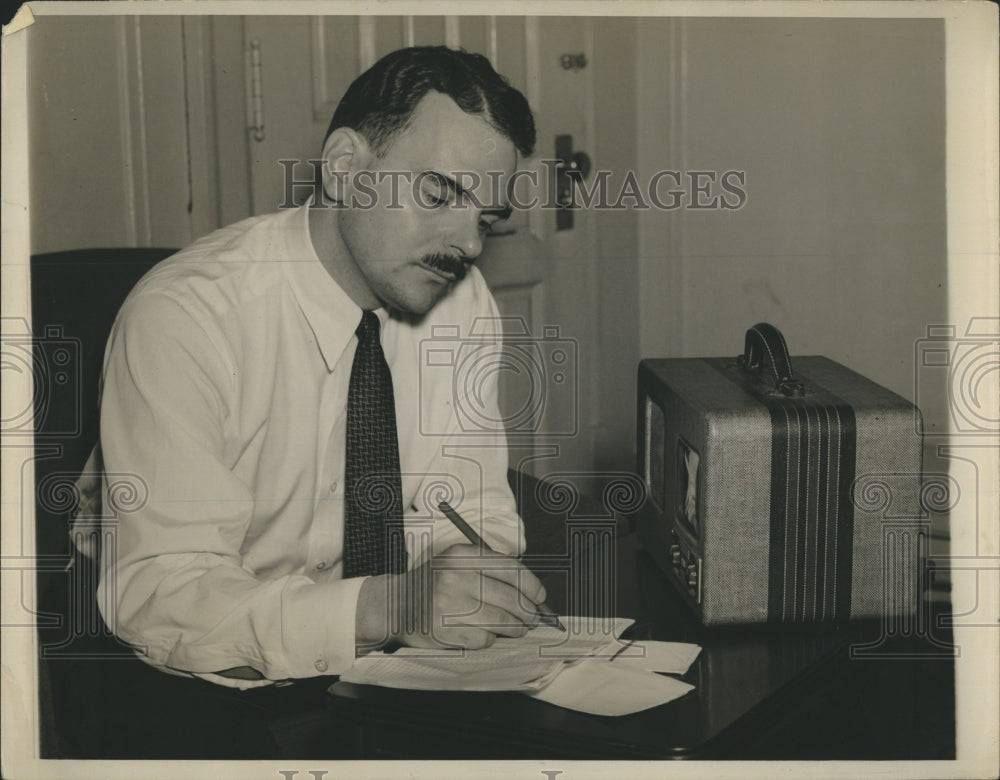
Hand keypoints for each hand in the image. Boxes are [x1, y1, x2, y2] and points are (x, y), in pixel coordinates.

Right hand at [356, 544, 546, 650]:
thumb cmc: (433, 583)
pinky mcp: (446, 630)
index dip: (531, 585)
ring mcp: (450, 604)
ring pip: (501, 621)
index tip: (540, 596)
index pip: (510, 568)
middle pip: (510, 598)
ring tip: (517, 629)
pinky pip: (484, 638)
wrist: (395, 604)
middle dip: (528, 612)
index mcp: (462, 555)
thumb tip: (530, 591)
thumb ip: (489, 569)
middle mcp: (456, 576)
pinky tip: (484, 633)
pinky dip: (490, 638)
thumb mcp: (457, 562)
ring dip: (515, 628)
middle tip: (533, 618)